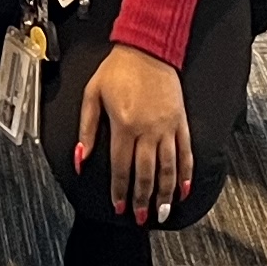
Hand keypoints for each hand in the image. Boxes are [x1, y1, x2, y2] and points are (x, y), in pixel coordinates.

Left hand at [74, 44, 193, 224]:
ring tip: (163, 212)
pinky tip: (184, 188)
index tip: (120, 207)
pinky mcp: (180, 121)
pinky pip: (185, 151)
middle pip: (146, 173)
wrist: (148, 47)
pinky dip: (186, 172)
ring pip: (168, 168)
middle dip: (143, 199)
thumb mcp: (92, 94)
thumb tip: (80, 158)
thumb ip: (87, 129)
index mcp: (124, 124)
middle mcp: (147, 129)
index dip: (120, 190)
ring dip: (165, 193)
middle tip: (141, 218)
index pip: (121, 167)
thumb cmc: (118, 69)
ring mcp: (167, 126)